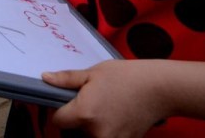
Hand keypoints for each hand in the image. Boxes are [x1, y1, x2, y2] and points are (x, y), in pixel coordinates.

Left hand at [43, 59, 170, 137]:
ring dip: (89, 129)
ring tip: (102, 111)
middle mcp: (96, 133)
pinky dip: (105, 131)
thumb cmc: (126, 77)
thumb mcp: (93, 73)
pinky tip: (113, 118)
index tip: (66, 104)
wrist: (159, 89)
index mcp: (84, 113)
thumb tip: (45, 78)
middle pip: (72, 134)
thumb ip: (66, 79)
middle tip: (87, 106)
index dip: (60, 112)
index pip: (58, 121)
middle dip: (75, 123)